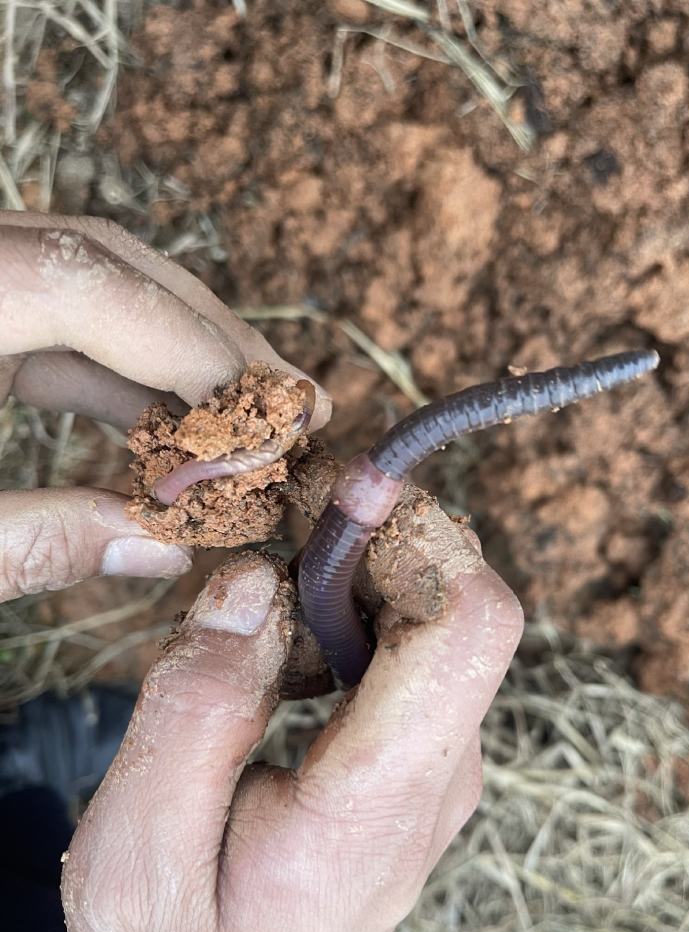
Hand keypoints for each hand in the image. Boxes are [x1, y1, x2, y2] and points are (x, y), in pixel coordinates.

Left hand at [0, 211, 329, 599]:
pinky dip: (119, 369)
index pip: (95, 284)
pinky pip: (61, 313)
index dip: (198, 355)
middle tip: (295, 409)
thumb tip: (158, 555)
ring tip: (250, 422)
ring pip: (97, 281)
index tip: (265, 436)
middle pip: (114, 263)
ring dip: (179, 355)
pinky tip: (170, 428)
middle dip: (216, 340)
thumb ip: (37, 543)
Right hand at [61, 546, 522, 931]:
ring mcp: (439, 754)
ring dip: (352, 562)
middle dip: (372, 526)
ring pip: (429, 606)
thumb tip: (252, 585)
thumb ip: (190, 715)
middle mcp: (438, 766)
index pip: (469, 625)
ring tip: (259, 586)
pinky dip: (345, 601)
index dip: (416, 529)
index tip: (334, 490)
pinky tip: (277, 634)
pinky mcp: (419, 744)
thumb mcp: (138, 862)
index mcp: (380, 798)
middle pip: (456, 592)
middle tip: (275, 511)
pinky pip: (404, 638)